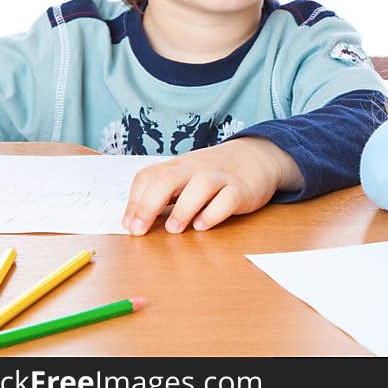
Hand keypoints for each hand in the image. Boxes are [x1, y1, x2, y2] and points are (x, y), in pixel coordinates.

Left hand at [122, 137, 301, 234]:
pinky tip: (203, 225)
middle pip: (167, 180)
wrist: (259, 157)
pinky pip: (228, 199)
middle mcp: (197, 169)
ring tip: (174, 229)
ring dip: (182, 209)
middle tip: (139, 231)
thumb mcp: (188, 175)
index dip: (135, 200)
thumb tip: (136, 220)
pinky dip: (213, 213)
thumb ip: (167, 193)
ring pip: (199, 186)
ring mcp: (221, 178)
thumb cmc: (217, 172)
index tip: (129, 224)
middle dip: (148, 205)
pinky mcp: (242, 190)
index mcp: (179, 166)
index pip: (149, 176)